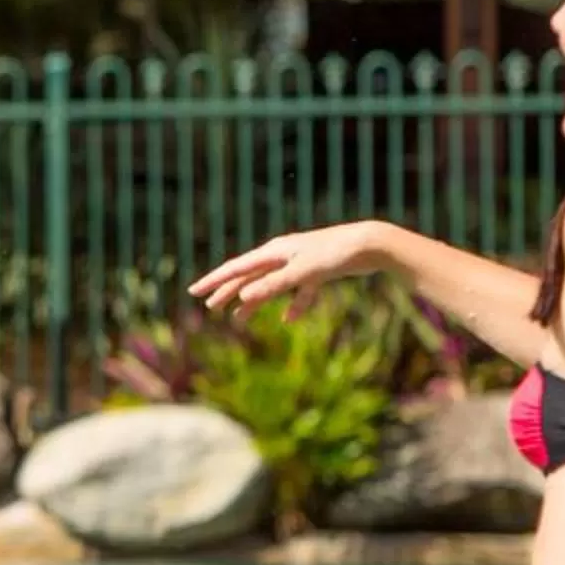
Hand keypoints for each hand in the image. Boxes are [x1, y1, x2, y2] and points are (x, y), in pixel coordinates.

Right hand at [191, 221, 389, 313]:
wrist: (370, 244)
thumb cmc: (335, 254)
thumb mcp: (303, 272)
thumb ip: (273, 285)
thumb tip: (243, 297)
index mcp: (273, 252)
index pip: (236, 268)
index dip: (214, 281)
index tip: (194, 291)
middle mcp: (282, 254)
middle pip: (248, 275)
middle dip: (228, 291)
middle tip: (209, 306)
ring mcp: (299, 262)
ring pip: (269, 284)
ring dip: (254, 301)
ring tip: (239, 318)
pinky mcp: (316, 271)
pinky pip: (297, 291)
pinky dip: (291, 304)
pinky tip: (289, 320)